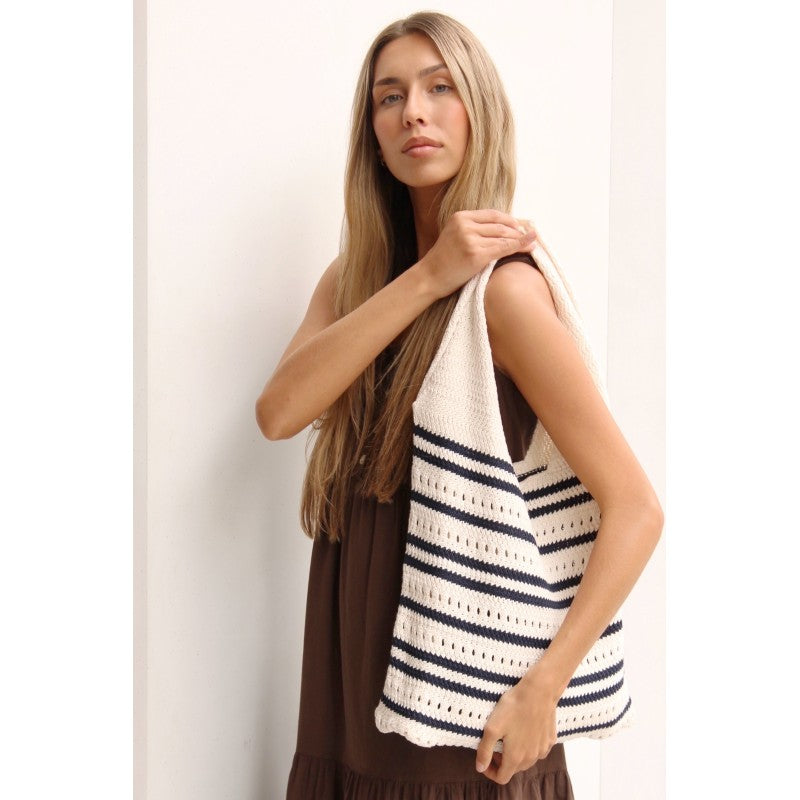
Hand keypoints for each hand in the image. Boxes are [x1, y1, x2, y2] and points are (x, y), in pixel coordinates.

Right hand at [419, 209, 538, 298]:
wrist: (429, 277)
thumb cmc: (444, 261)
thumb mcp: (455, 236)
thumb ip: (473, 229)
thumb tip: (502, 228)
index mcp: (460, 217)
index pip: (492, 215)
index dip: (510, 220)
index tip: (521, 226)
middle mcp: (465, 225)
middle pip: (500, 225)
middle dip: (518, 231)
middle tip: (530, 236)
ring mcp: (470, 240)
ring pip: (504, 237)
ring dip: (521, 239)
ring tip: (532, 242)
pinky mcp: (475, 255)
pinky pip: (503, 249)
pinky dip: (519, 247)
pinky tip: (530, 246)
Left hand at [474, 665, 558, 784]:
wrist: (539, 691)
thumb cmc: (513, 707)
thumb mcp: (492, 727)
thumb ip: (484, 750)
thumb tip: (480, 768)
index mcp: (515, 757)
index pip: (502, 778)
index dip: (490, 771)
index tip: (485, 759)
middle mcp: (531, 758)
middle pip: (513, 769)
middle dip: (502, 761)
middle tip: (495, 745)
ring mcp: (542, 749)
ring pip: (526, 760)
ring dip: (516, 754)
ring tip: (508, 736)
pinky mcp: (550, 739)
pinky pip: (537, 750)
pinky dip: (528, 746)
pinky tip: (523, 730)